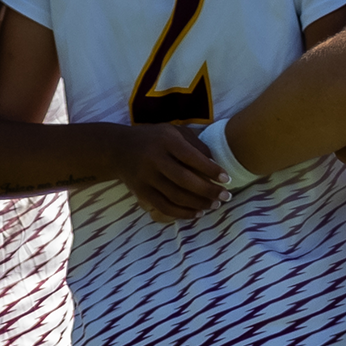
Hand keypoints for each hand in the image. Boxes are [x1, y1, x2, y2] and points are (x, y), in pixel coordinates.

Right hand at [107, 124, 230, 221]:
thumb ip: (196, 144)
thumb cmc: (155, 138)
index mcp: (166, 141)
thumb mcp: (174, 132)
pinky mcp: (141, 192)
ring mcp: (146, 177)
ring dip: (198, 204)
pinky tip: (197, 213)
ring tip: (215, 205)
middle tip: (226, 197)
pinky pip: (164, 206)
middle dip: (208, 191)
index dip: (211, 170)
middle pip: (184, 180)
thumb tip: (216, 164)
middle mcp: (155, 159)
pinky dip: (182, 213)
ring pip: (175, 196)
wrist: (118, 149)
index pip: (192, 157)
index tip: (227, 179)